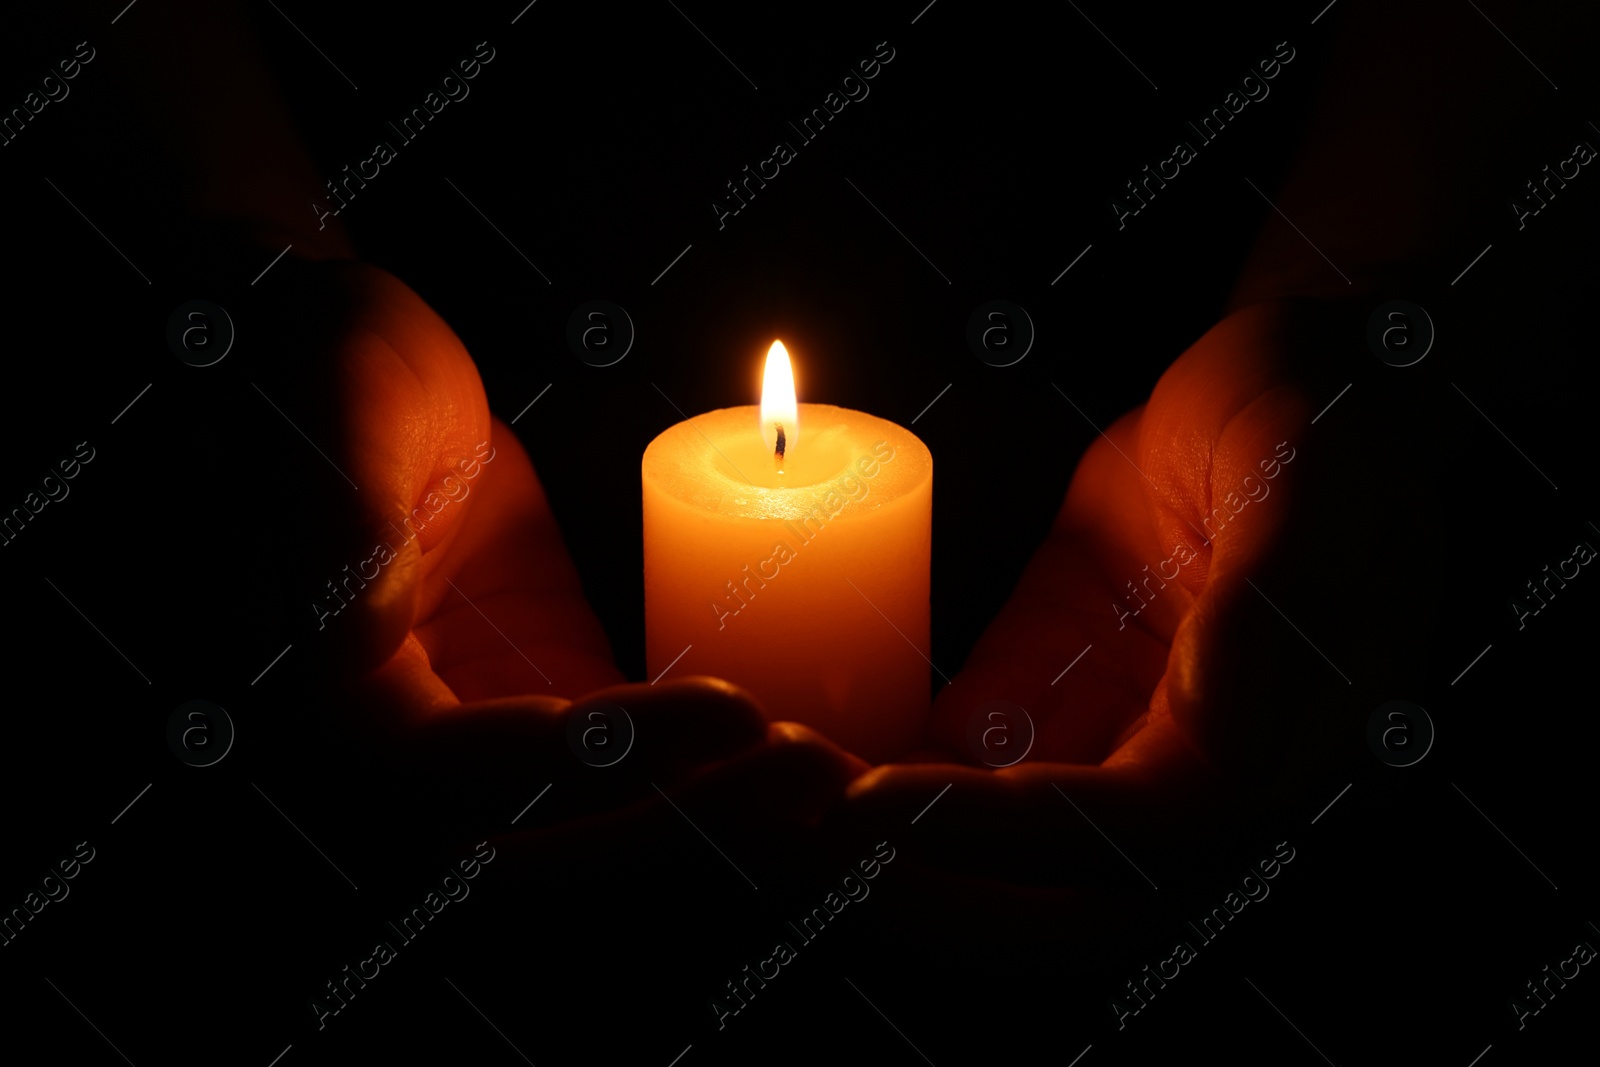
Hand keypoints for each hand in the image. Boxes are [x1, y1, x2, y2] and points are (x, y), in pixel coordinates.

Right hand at [250, 259, 866, 864]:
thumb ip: (347, 523)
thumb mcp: (340, 419)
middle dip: (687, 803)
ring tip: (826, 760)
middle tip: (808, 761)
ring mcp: (499, 715)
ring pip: (613, 795)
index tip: (727, 708)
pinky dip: (710, 749)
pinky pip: (639, 738)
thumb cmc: (328, 366)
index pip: (478, 762)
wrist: (351, 353)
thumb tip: (344, 635)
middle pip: (562, 815)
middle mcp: (427, 736)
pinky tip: (804, 730)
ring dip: (715, 794)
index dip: (604, 751)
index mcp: (354, 698)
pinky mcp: (552, 684)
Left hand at [836, 298, 1442, 942]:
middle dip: (902, 865)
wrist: (1297, 373)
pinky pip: (966, 750)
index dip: (995, 835)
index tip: (866, 803)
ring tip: (753, 772)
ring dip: (871, 822)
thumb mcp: (1310, 475)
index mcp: (1275, 743)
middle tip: (777, 813)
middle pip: (1040, 879)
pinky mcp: (1063, 689)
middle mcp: (1192, 770)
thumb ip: (1262, 597)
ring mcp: (1118, 732)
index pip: (1126, 834)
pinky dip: (878, 757)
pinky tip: (786, 733)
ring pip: (988, 829)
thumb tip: (1193, 717)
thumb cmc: (1327, 406)